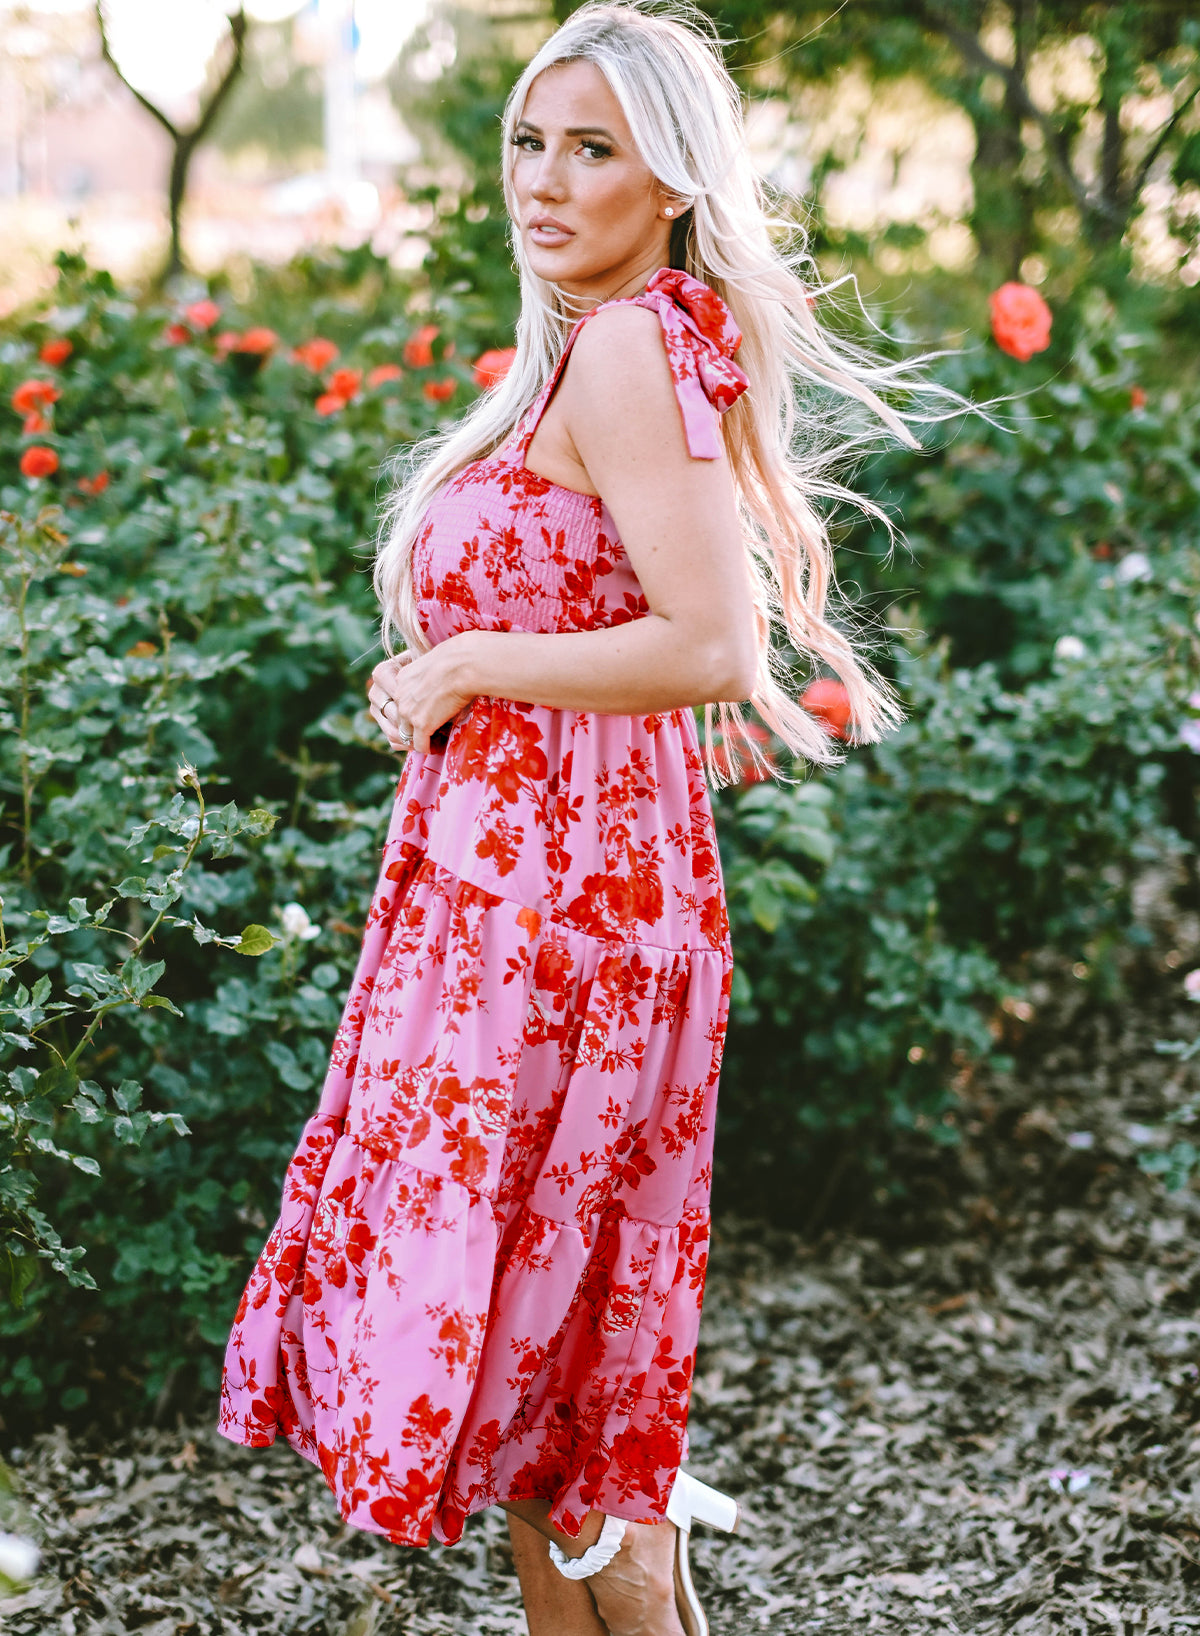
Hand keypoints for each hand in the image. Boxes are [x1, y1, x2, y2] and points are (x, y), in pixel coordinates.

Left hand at [365, 637, 477, 755]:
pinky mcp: (421, 724)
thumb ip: (428, 675)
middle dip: (412, 728)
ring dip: (418, 740)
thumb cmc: (457, 659)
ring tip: (432, 741)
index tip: (425, 715)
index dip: (411, 712)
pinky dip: (428, 748)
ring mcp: (408, 711)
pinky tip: (437, 747)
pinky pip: (419, 745)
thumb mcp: (432, 662)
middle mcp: (400, 696)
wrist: (463, 665)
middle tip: (427, 733)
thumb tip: (438, 680)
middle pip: (400, 720)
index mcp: (402, 679)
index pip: (399, 703)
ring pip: (407, 735)